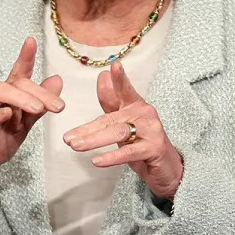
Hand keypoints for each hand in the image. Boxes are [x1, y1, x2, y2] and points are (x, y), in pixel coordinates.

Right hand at [0, 37, 63, 190]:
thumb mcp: (25, 124)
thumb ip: (40, 104)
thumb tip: (57, 80)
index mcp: (9, 97)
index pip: (18, 73)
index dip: (25, 57)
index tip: (31, 41)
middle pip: (15, 83)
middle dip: (38, 92)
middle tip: (58, 106)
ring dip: (20, 98)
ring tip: (37, 108)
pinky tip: (7, 114)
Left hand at [63, 61, 182, 198]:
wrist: (167, 168)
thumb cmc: (143, 142)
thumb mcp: (124, 122)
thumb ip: (112, 101)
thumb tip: (102, 77)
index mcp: (135, 105)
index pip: (125, 90)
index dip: (120, 78)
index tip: (114, 66)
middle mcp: (144, 114)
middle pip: (111, 119)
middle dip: (87, 129)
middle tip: (68, 137)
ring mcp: (151, 130)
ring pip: (118, 133)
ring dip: (94, 140)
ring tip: (75, 146)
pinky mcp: (153, 148)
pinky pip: (129, 152)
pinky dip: (111, 157)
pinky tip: (97, 160)